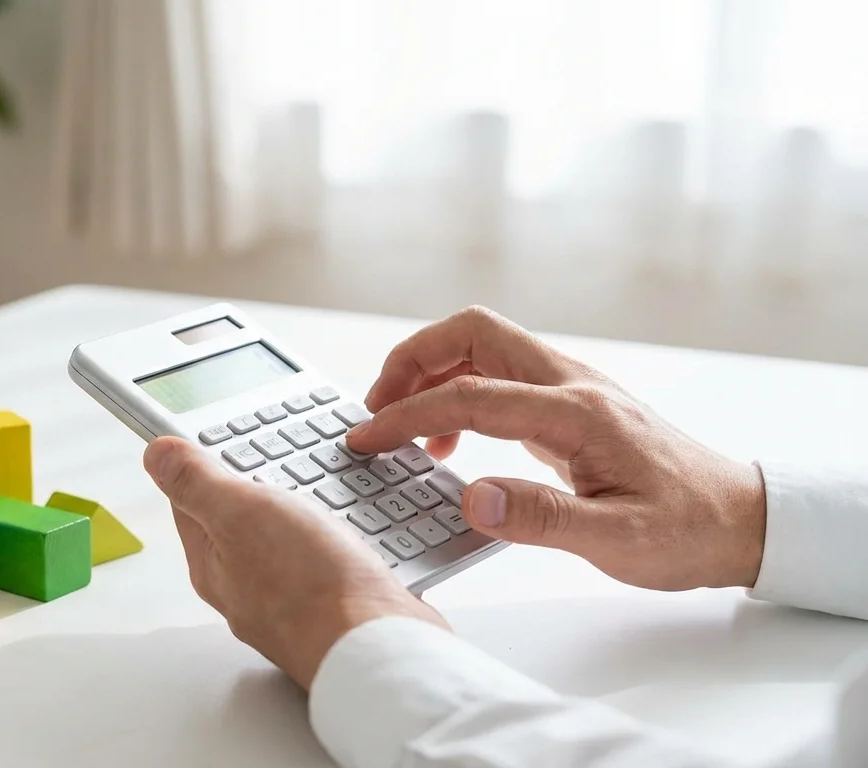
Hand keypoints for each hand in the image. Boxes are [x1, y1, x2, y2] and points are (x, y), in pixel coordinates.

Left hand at [143, 436, 447, 689]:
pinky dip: (340, 539)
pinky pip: (330, 562)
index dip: (204, 465)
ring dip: (306, 511)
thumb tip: (157, 455)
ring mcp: (291, 602)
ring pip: (290, 543)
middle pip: (242, 523)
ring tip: (325, 487)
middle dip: (260, 486)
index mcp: (212, 566)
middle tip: (280, 455)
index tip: (222, 439)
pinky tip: (358, 528)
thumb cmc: (310, 589)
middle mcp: (246, 589)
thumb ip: (198, 483)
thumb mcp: (241, 514)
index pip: (191, 503)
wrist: (378, 648)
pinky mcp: (335, 609)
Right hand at [347, 306, 766, 591]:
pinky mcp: (568, 406)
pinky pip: (497, 377)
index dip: (407, 414)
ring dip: (432, 374)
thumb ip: (543, 518)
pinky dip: (458, 396)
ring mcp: (570, 389)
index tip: (366, 439)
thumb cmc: (687, 529)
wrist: (740, 520)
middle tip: (377, 411)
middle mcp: (571, 385)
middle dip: (411, 361)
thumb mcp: (618, 541)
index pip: (470, 394)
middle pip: (472, 333)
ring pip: (483, 346)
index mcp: (577, 412)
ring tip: (403, 430)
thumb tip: (472, 498)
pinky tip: (450, 446)